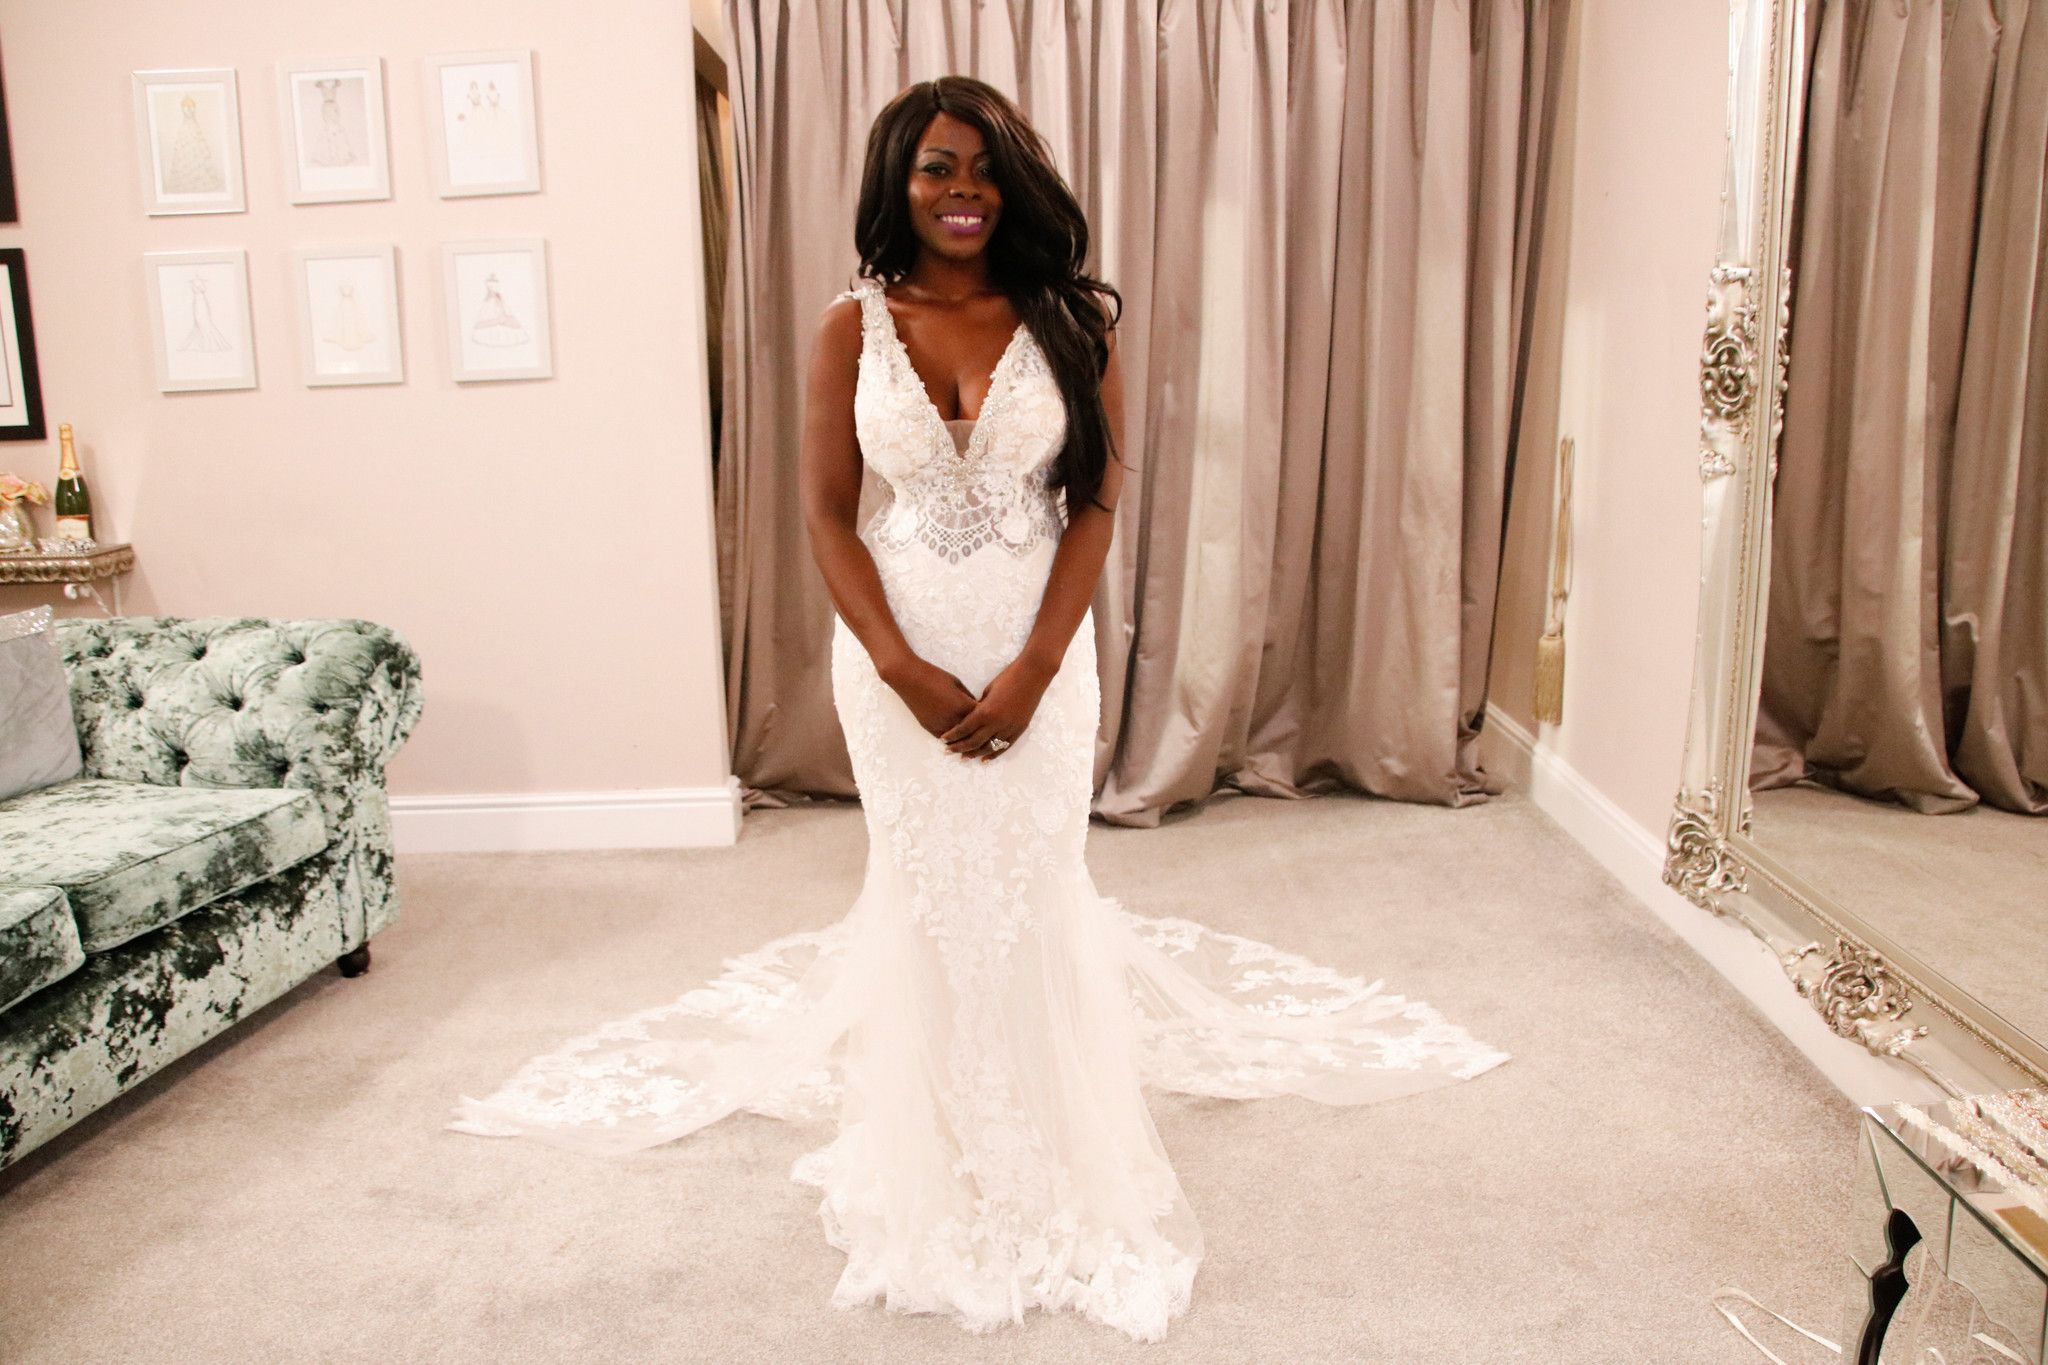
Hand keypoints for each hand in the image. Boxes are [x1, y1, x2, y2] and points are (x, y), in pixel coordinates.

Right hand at [886, 656, 979, 741]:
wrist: (909, 678)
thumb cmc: (934, 676)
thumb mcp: (957, 683)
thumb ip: (968, 697)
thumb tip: (976, 707)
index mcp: (963, 705)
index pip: (982, 717)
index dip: (988, 717)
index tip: (992, 717)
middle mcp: (953, 719)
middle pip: (972, 731)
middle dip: (979, 731)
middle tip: (986, 732)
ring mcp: (941, 725)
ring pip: (959, 740)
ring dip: (966, 739)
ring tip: (974, 740)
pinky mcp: (930, 728)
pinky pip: (945, 738)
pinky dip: (952, 739)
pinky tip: (958, 740)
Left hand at [941, 653, 1056, 760]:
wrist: (1032, 674)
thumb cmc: (1008, 677)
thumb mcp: (988, 691)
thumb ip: (980, 708)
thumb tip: (972, 719)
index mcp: (985, 711)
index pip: (964, 728)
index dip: (952, 735)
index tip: (943, 739)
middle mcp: (996, 723)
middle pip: (973, 741)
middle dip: (959, 747)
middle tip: (948, 751)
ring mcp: (1009, 727)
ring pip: (989, 747)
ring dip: (975, 753)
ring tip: (964, 757)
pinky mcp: (1020, 729)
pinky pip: (1005, 746)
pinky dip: (994, 754)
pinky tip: (984, 759)